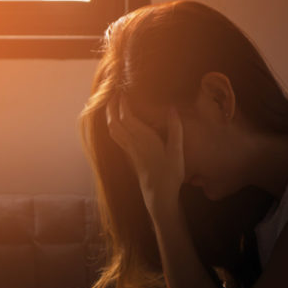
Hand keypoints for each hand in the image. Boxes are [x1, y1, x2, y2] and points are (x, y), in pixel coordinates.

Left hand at [106, 95, 184, 218]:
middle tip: (113, 93)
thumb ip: (175, 129)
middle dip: (111, 107)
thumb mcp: (177, 151)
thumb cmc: (170, 174)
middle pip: (115, 123)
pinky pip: (117, 138)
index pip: (126, 118)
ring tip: (111, 105)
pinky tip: (117, 124)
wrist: (159, 195)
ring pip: (113, 131)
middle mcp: (133, 144)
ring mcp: (129, 151)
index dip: (121, 104)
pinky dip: (114, 127)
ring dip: (110, 116)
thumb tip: (172, 109)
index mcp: (143, 140)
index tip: (122, 91)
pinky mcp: (130, 157)